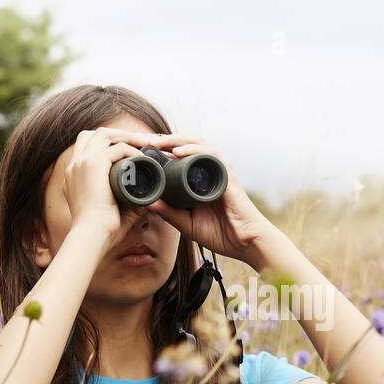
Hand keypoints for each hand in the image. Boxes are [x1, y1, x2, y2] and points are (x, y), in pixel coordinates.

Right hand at [62, 127, 144, 250]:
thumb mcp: (111, 213)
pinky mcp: (93, 165)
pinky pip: (115, 148)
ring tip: (142, 143)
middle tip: (138, 142)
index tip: (128, 151)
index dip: (107, 145)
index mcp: (73, 177)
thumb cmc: (101, 232)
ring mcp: (81, 163)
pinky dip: (130, 150)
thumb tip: (146, 201)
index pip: (86, 148)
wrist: (91, 236)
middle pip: (92, 135)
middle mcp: (74, 167)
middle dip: (116, 135)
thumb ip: (126, 204)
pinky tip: (141, 158)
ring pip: (103, 134)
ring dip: (124, 136)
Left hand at [116, 131, 273, 262]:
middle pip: (184, 143)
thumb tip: (146, 201)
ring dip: (174, 139)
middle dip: (161, 139)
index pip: (176, 156)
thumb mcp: (186, 223)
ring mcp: (217, 171)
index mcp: (196, 180)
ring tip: (155, 142)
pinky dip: (193, 150)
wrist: (246, 244)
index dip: (158, 150)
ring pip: (196, 143)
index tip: (137, 151)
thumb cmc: (221, 233)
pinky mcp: (226, 176)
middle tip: (140, 141)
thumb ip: (168, 212)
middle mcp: (207, 171)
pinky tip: (177, 152)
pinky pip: (209, 156)